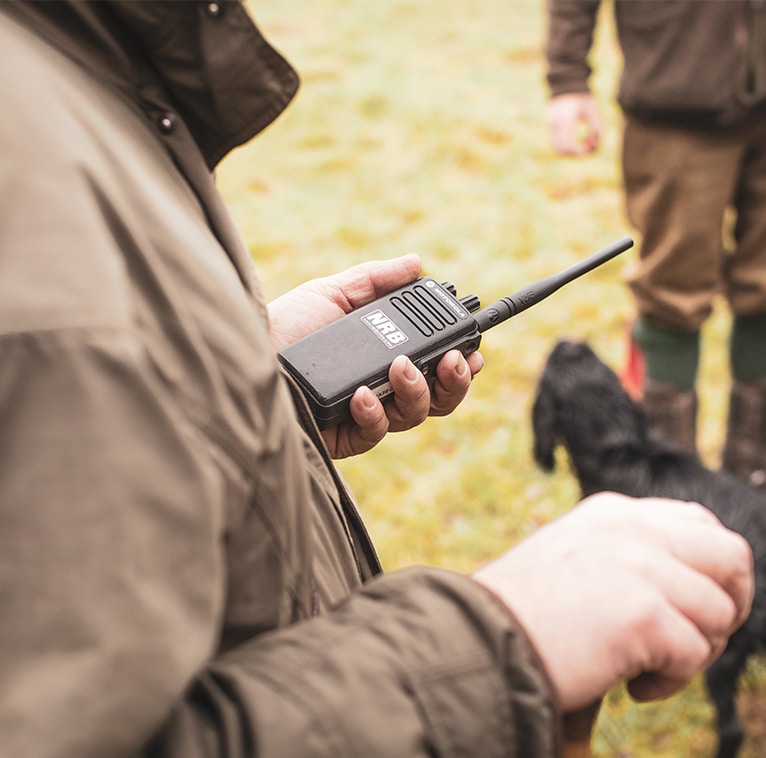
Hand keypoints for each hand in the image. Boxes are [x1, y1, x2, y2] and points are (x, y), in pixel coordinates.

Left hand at [267, 254, 483, 458]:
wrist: (242, 350)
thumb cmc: (283, 324)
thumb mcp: (332, 294)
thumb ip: (375, 281)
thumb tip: (416, 263)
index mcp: (384, 357)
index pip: (434, 367)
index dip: (460, 364)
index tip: (473, 350)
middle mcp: (380, 389)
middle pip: (436, 399)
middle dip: (454, 383)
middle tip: (455, 362)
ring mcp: (362, 415)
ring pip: (412, 416)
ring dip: (418, 392)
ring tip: (401, 368)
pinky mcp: (341, 437)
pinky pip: (373, 433)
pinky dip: (375, 413)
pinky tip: (362, 395)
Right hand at [473, 492, 753, 711]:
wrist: (476, 638)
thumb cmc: (519, 611)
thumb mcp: (575, 558)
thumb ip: (626, 555)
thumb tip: (688, 586)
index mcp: (613, 511)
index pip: (697, 522)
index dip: (711, 568)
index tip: (695, 604)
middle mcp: (633, 528)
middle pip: (729, 554)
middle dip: (732, 601)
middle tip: (699, 637)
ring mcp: (641, 567)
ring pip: (719, 612)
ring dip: (695, 651)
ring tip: (649, 668)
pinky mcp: (645, 615)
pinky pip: (694, 655)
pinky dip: (671, 683)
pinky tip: (632, 689)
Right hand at [546, 93, 602, 155]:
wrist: (566, 83)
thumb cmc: (582, 96)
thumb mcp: (594, 111)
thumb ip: (597, 129)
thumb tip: (594, 147)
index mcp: (566, 119)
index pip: (569, 145)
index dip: (579, 152)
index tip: (589, 149)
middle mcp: (555, 124)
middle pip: (561, 150)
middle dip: (574, 153)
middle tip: (587, 148)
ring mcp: (550, 125)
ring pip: (557, 148)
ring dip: (570, 150)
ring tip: (582, 141)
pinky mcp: (549, 126)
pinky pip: (556, 141)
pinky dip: (566, 144)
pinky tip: (576, 136)